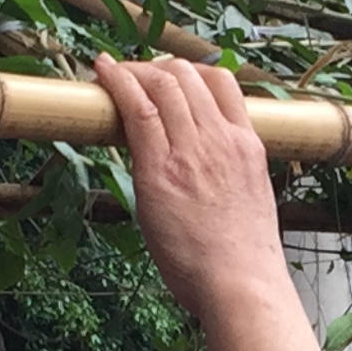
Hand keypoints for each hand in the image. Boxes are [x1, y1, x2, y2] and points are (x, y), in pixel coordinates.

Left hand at [93, 56, 317, 350]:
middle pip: (189, 75)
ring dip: (134, 70)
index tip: (172, 75)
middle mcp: (221, 138)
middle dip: (157, 67)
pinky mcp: (160, 168)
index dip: (192, 70)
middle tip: (135, 74)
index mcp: (248, 146)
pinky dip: (118, 81)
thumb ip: (229, 175)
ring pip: (163, 83)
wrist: (241, 283)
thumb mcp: (249, 202)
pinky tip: (102, 71)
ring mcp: (192, 150)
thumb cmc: (243, 259)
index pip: (223, 84)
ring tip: (114, 74)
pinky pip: (137, 108)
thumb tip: (206, 178)